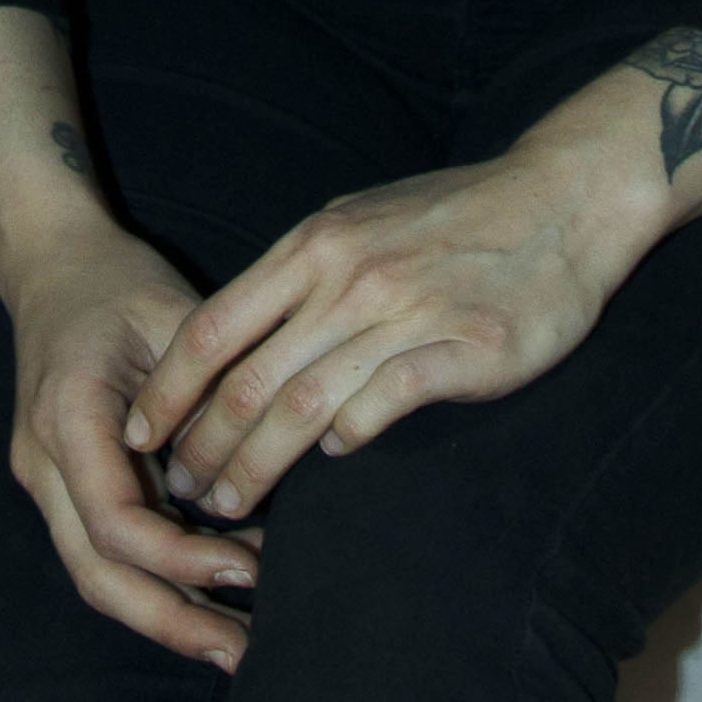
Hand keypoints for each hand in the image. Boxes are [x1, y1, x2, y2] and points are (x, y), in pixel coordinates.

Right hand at [1, 211, 265, 672]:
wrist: (49, 264)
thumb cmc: (118, 281)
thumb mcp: (174, 316)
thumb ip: (210, 391)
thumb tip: (268, 466)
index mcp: (67, 415)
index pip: (115, 521)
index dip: (182, 557)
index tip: (251, 567)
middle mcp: (42, 460)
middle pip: (97, 573)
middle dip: (172, 620)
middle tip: (245, 653)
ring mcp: (44, 479)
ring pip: (95, 576)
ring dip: (164, 615)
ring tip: (237, 644)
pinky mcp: (61, 486)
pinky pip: (102, 553)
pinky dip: (154, 582)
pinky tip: (211, 596)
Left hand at [121, 135, 643, 524]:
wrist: (562, 196)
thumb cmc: (454, 213)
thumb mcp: (360, 221)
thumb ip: (304, 277)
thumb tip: (249, 344)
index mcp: (316, 245)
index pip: (214, 325)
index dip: (168, 388)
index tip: (140, 434)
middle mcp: (350, 278)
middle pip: (249, 380)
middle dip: (204, 447)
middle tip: (183, 492)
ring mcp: (407, 312)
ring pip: (304, 406)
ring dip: (259, 465)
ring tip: (232, 504)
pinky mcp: (465, 348)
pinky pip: (386, 404)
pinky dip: (350, 435)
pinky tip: (336, 458)